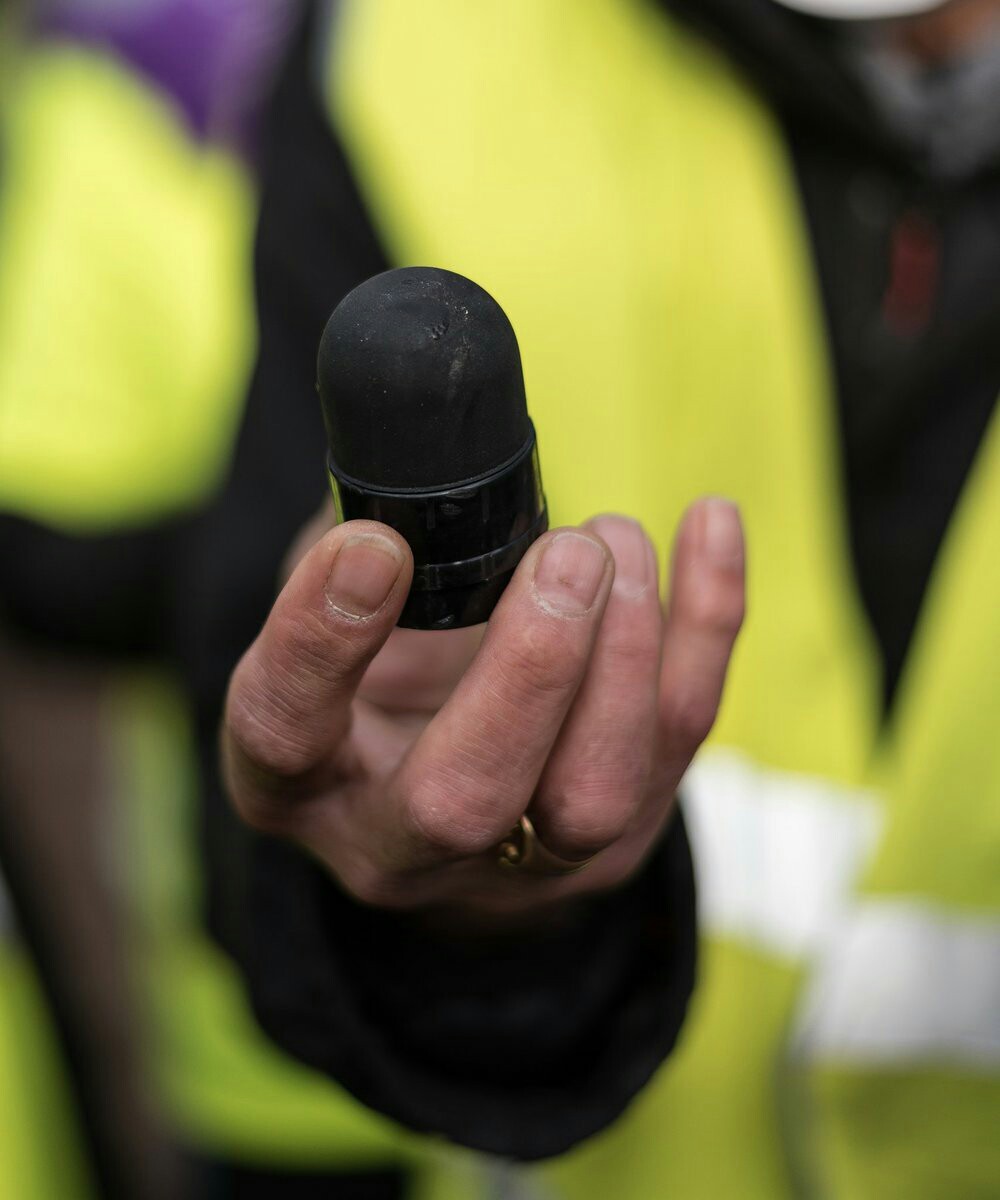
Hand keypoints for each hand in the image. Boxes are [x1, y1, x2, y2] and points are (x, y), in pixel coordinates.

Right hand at [223, 500, 744, 920]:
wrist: (438, 798)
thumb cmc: (369, 685)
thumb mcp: (325, 622)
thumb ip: (349, 557)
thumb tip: (411, 451)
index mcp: (297, 780)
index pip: (284, 733)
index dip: (321, 641)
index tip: (376, 545)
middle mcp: (400, 843)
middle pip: (461, 802)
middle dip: (530, 672)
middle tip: (566, 559)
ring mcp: (519, 863)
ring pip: (590, 796)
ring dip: (627, 654)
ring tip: (614, 541)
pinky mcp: (617, 839)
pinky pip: (679, 739)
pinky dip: (706, 626)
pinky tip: (708, 523)